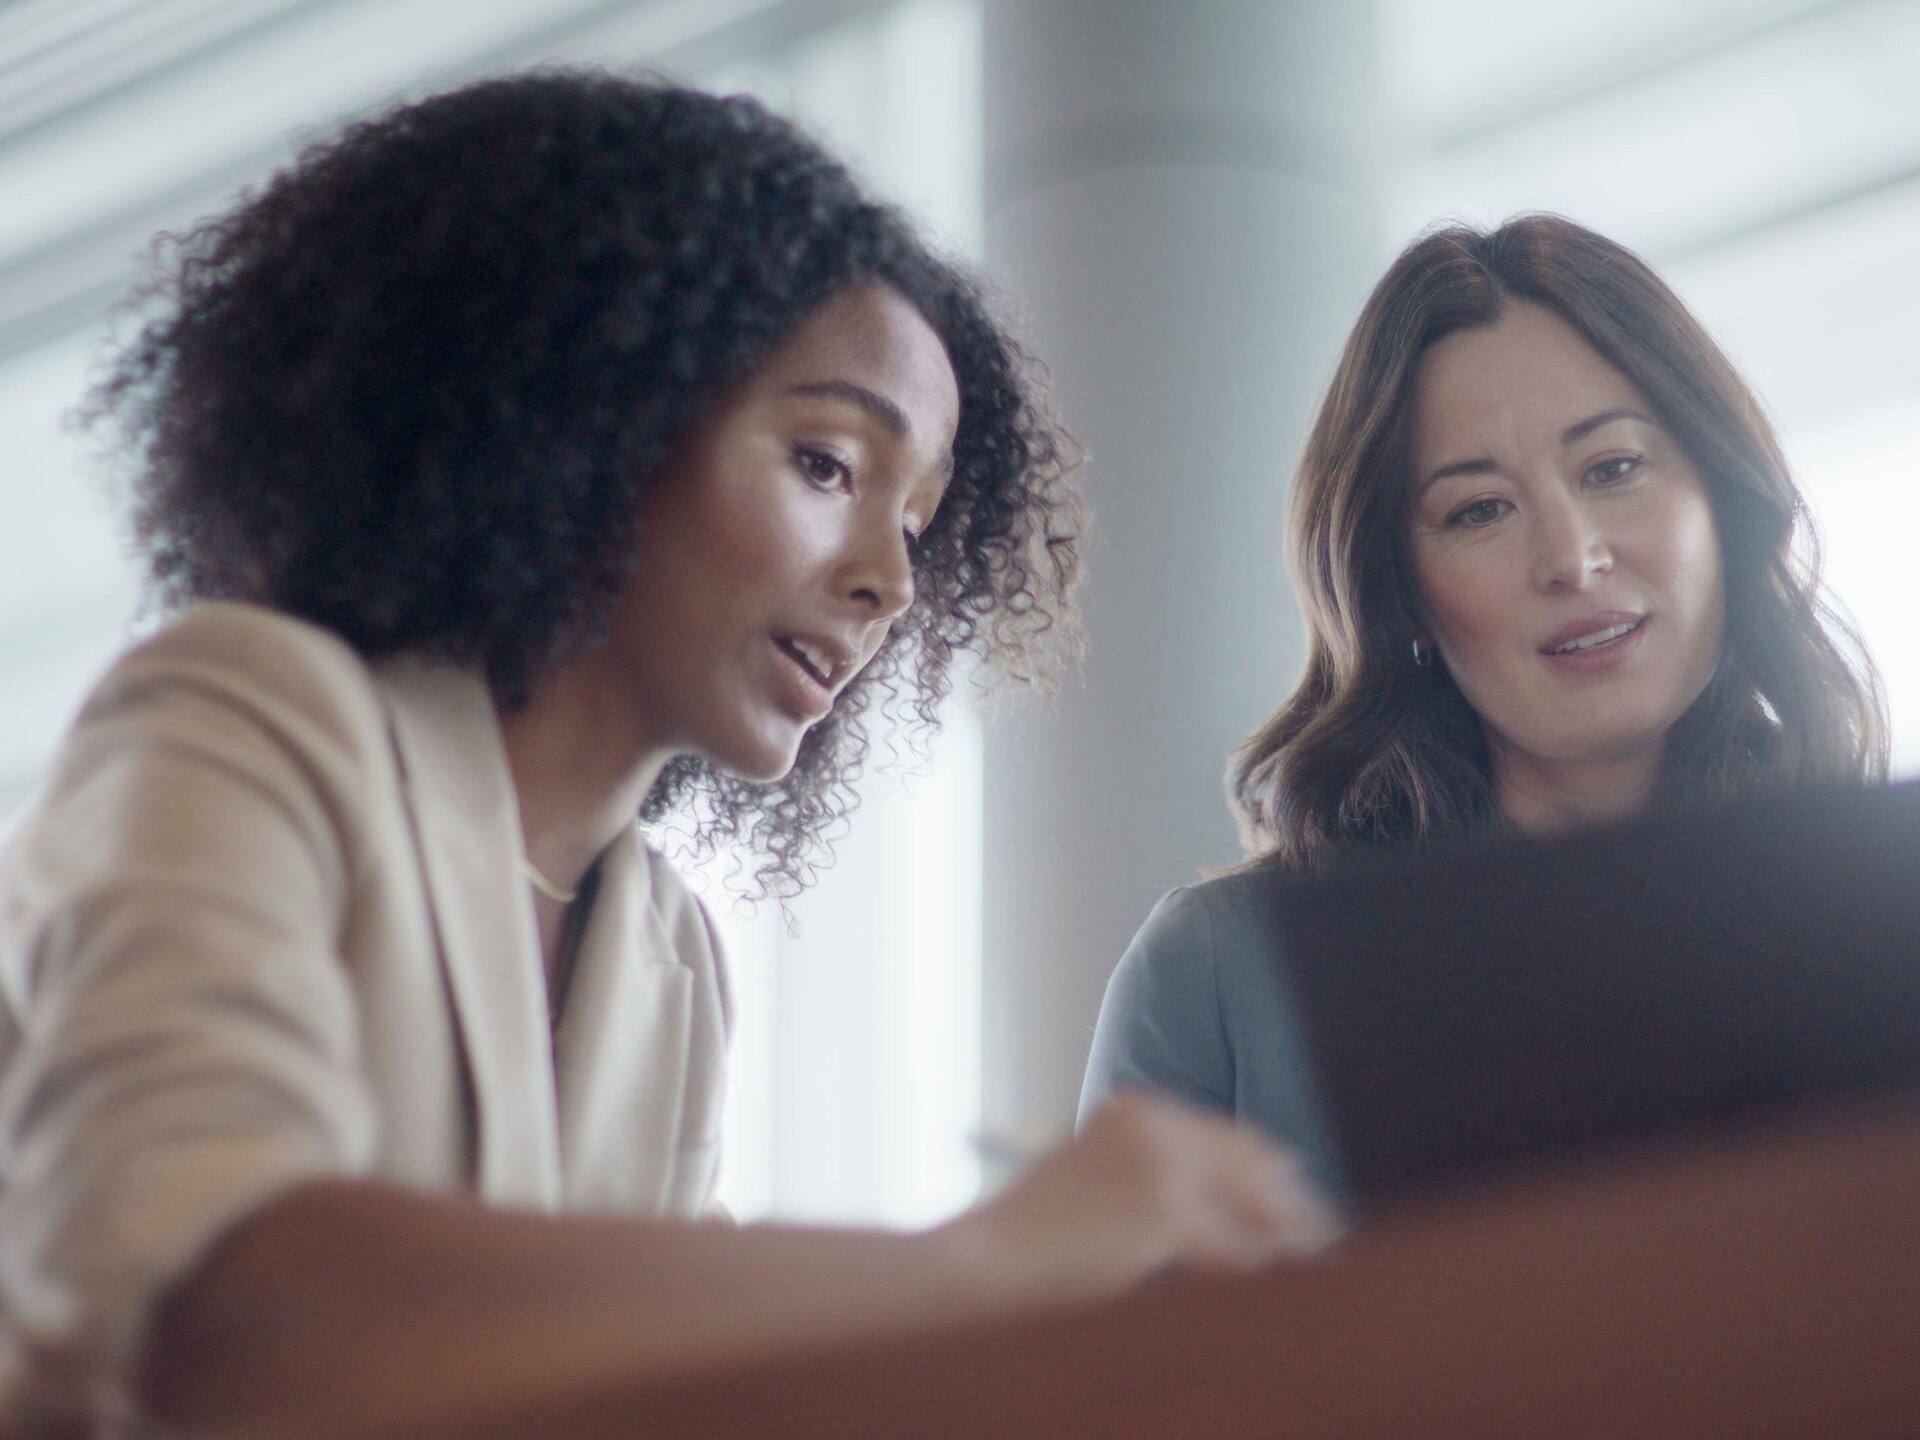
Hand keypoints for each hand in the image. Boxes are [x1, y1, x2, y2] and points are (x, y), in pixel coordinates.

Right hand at [940, 1091, 1338, 1302]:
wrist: (983, 1263)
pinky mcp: (1163, 1209)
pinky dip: (1255, 1271)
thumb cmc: (1037, 1241)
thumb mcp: (1104, 1187)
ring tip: (1316, 1269)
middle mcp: (1152, 1123)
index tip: (1308, 1207)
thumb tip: (1254, 1217)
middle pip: (1254, 1164)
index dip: (1274, 1177)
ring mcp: (1159, 1162)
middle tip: (1326, 1243)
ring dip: (1284, 1241)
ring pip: (1252, 1207)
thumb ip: (1168, 1183)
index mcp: (1137, 1110)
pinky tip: (1271, 1288)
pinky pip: (1234, 1250)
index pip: (1233, 1138)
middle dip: (1291, 1208)